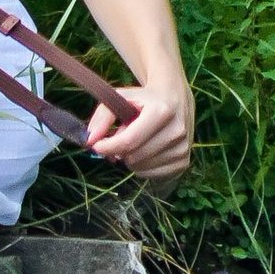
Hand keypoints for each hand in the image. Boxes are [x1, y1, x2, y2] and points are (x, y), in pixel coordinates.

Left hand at [80, 67, 192, 183]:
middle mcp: (177, 131)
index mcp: (162, 111)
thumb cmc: (144, 98)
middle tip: (117, 139)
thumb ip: (103, 116)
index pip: (129, 141)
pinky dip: (142, 168)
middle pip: (134, 157)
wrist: (175, 98)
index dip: (107, 147)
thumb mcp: (122, 97)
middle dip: (119, 152)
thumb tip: (90, 140)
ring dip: (130, 159)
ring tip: (134, 142)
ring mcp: (183, 148)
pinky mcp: (185, 161)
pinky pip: (153, 176)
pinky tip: (144, 151)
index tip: (95, 145)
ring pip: (142, 168)